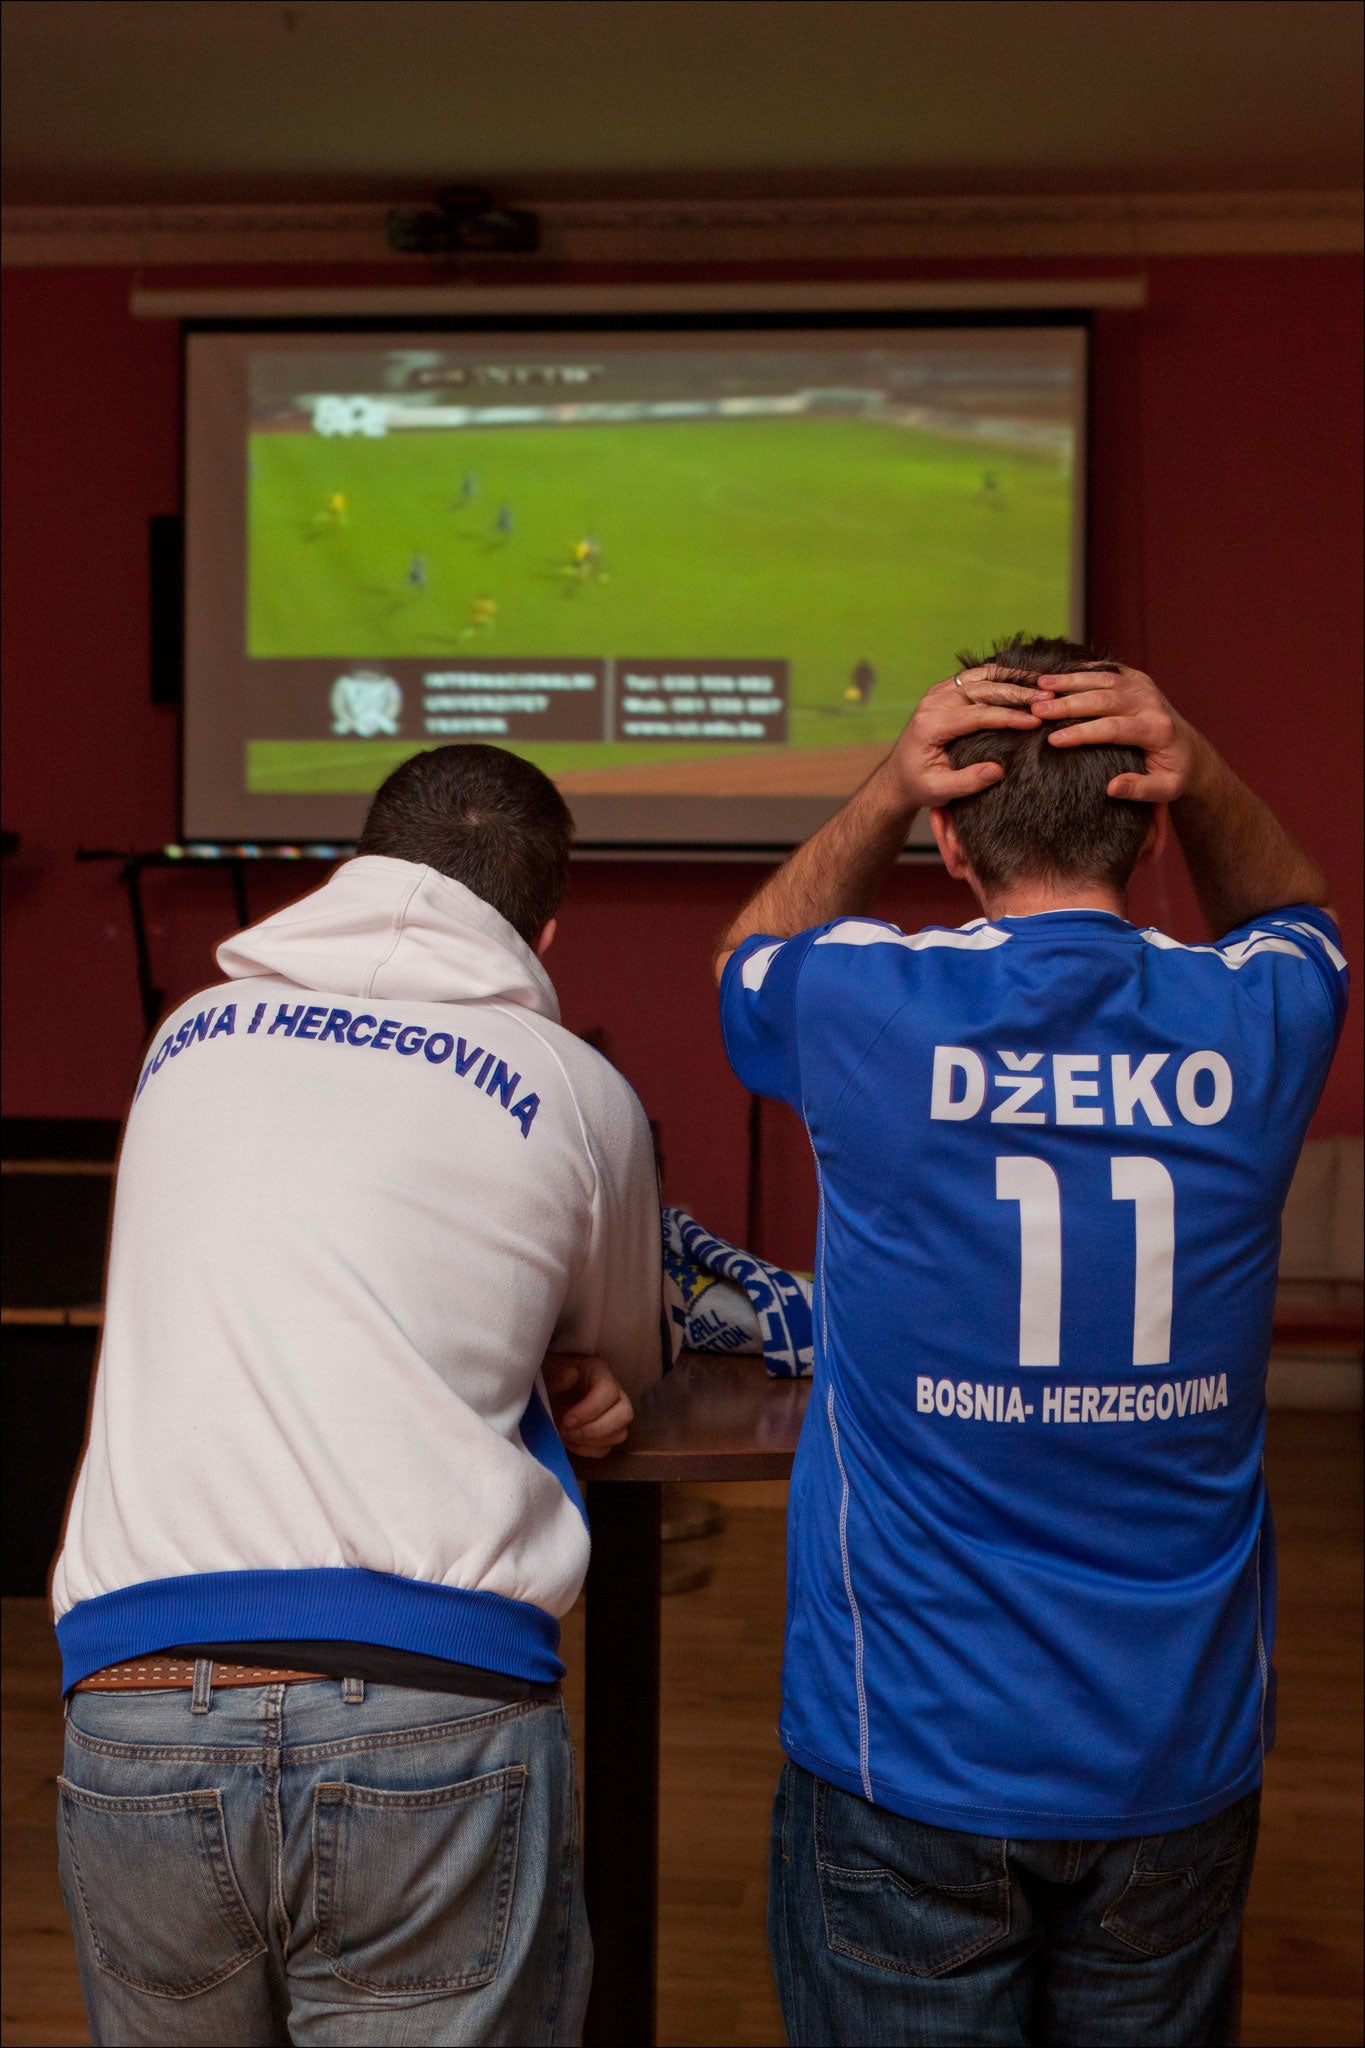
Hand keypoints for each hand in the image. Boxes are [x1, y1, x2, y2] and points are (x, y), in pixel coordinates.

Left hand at [543, 1353, 633, 1458]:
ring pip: (619, 1434)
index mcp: (599, 1372)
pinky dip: (586, 1449)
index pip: (609, 1392)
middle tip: (568, 1430)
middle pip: (625, 1415)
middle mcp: (613, 1392)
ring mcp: (612, 1414)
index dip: (590, 1410)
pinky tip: (568, 1440)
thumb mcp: (546, 1372)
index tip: (567, 1420)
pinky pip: (605, 1449)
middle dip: (596, 1429)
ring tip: (566, 1434)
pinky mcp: (605, 1433)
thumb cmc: (547, 1377)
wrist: (542, 1391)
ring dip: (591, 1441)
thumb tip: (571, 1375)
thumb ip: (555, 1375)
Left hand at [889, 666, 1043, 809]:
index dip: (1009, 716)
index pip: (977, 714)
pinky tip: (1023, 680)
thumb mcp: (939, 791)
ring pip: (980, 676)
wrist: (899, 775)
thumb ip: (966, 782)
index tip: (1035, 722)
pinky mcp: (945, 690)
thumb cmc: (919, 785)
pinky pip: (976, 676)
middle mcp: (933, 702)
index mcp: (931, 724)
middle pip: (982, 689)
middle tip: (1047, 698)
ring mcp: (938, 693)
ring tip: (1041, 685)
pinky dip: (1000, 676)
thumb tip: (997, 771)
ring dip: (1011, 679)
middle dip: (1017, 693)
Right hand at [1032, 665, 1200, 801]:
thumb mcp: (1165, 790)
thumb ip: (1141, 789)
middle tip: (1037, 710)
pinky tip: (1057, 675)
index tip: (1053, 740)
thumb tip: (1112, 788)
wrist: (1190, 750)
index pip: (1114, 728)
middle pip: (1104, 698)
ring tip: (1040, 685)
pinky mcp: (1136, 679)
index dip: (1082, 733)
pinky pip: (1106, 670)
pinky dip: (1081, 671)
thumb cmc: (1173, 774)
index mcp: (1157, 730)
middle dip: (1068, 704)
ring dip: (1069, 680)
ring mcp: (1143, 687)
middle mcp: (1150, 703)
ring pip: (1103, 678)